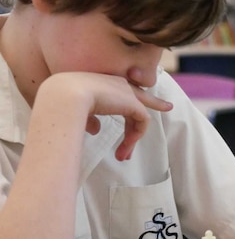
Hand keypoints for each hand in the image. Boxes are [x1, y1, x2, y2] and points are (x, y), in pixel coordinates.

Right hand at [36, 72, 172, 160]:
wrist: (65, 95)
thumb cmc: (62, 103)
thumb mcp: (75, 111)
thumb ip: (88, 118)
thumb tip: (96, 129)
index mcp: (101, 82)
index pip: (122, 89)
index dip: (132, 95)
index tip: (144, 99)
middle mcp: (116, 83)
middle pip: (141, 94)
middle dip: (154, 102)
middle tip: (168, 107)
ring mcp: (126, 91)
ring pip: (139, 115)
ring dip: (132, 138)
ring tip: (123, 156)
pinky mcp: (133, 103)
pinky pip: (141, 122)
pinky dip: (134, 137)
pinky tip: (126, 147)